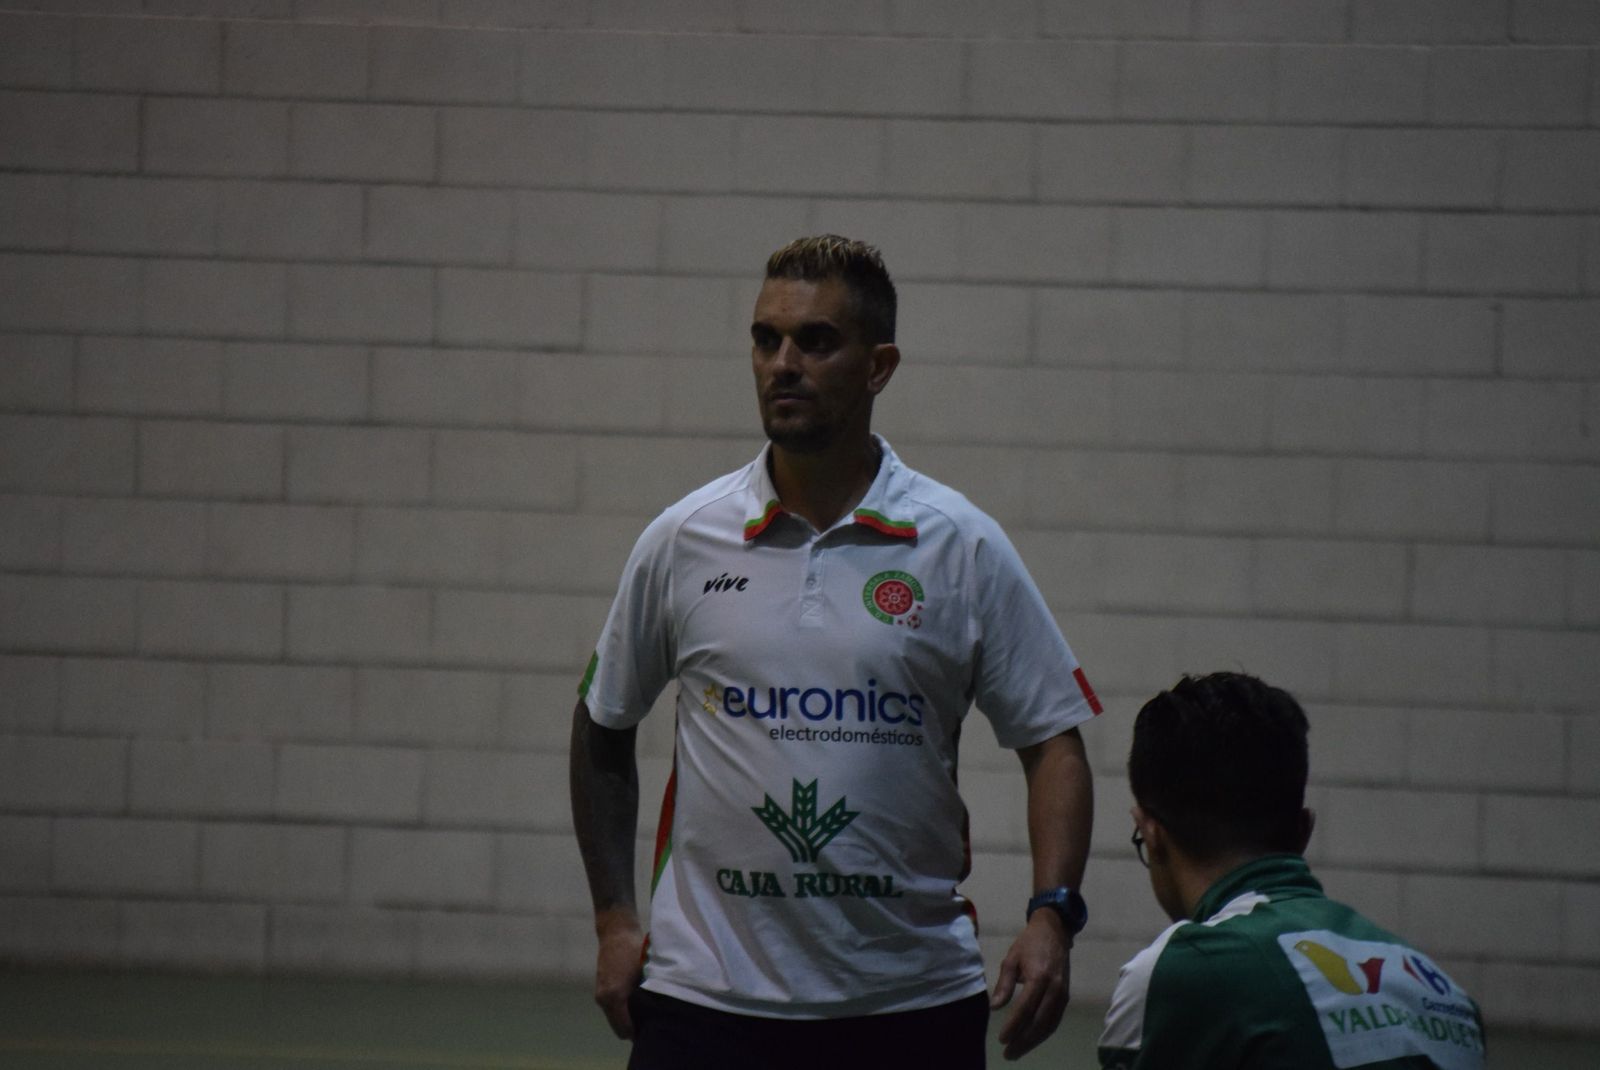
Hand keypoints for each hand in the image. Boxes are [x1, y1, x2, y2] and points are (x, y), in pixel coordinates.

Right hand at [593, 918, 644, 1039]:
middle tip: (652, 1025)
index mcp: (614, 996)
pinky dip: (622, 1011)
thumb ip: (649, 995)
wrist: (616, 931)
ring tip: (646, 1013)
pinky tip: (637, 1002)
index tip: (653, 1033)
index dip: (639, 1035)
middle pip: (619, 1028)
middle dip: (634, 1029)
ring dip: (627, 1019)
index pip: (625, 1029)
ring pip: (615, 1018)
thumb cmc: (634, 949)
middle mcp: (604, 999)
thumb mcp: (646, 972)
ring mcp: (600, 994)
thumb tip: (659, 1014)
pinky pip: (612, 1009)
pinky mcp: (600, 988)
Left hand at [990, 911, 1070, 1060]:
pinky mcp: (1066, 997)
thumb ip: (1004, 984)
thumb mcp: (1011, 958)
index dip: (1014, 1026)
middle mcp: (1054, 988)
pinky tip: (1032, 1039)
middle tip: (1008, 1053)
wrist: (1055, 932)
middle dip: (1023, 1040)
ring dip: (1034, 1041)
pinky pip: (1055, 1020)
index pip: (1025, 1008)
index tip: (1002, 1039)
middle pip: (1039, 1022)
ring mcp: (1063, 994)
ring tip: (1018, 1051)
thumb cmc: (1029, 943)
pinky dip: (1043, 1033)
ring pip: (1049, 1025)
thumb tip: (996, 1007)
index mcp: (1039, 976)